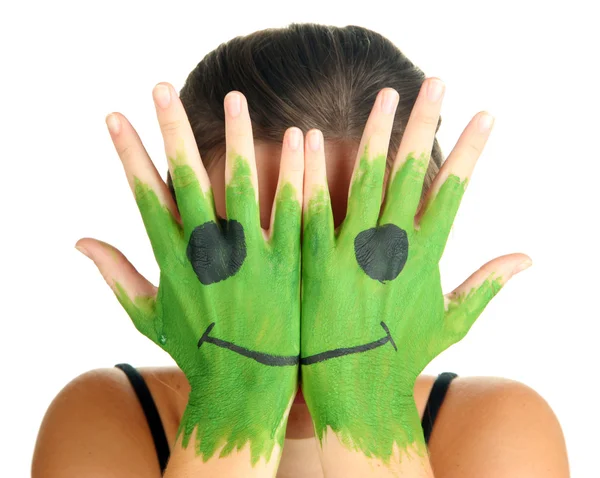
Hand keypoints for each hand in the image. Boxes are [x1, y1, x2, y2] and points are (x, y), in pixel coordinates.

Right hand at [76, 84, 303, 465]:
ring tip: (233, 98)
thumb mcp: (147, 317)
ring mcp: (250, 255)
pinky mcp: (289, 263)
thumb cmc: (198, 352)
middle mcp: (207, 252)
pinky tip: (299, 137)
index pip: (144, 195)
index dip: (128, 154)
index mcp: (172, 261)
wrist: (249, 388)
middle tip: (161, 87)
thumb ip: (115, 275)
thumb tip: (79, 241)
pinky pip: (294, 209)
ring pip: (242, 184)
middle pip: (186, 179)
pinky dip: (295, 171)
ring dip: (236, 137)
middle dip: (171, 130)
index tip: (116, 117)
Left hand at [300, 79, 530, 461]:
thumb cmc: (401, 359)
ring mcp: (349, 251)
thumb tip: (528, 258)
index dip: (469, 151)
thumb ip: (486, 284)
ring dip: (373, 134)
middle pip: (409, 173)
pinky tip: (305, 135)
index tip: (485, 114)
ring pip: (362, 180)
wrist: (352, 393)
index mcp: (424, 257)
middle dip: (425, 124)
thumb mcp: (452, 322)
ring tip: (385, 97)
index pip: (452, 190)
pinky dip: (309, 171)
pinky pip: (310, 207)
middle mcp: (390, 247)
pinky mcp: (312, 260)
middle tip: (435, 83)